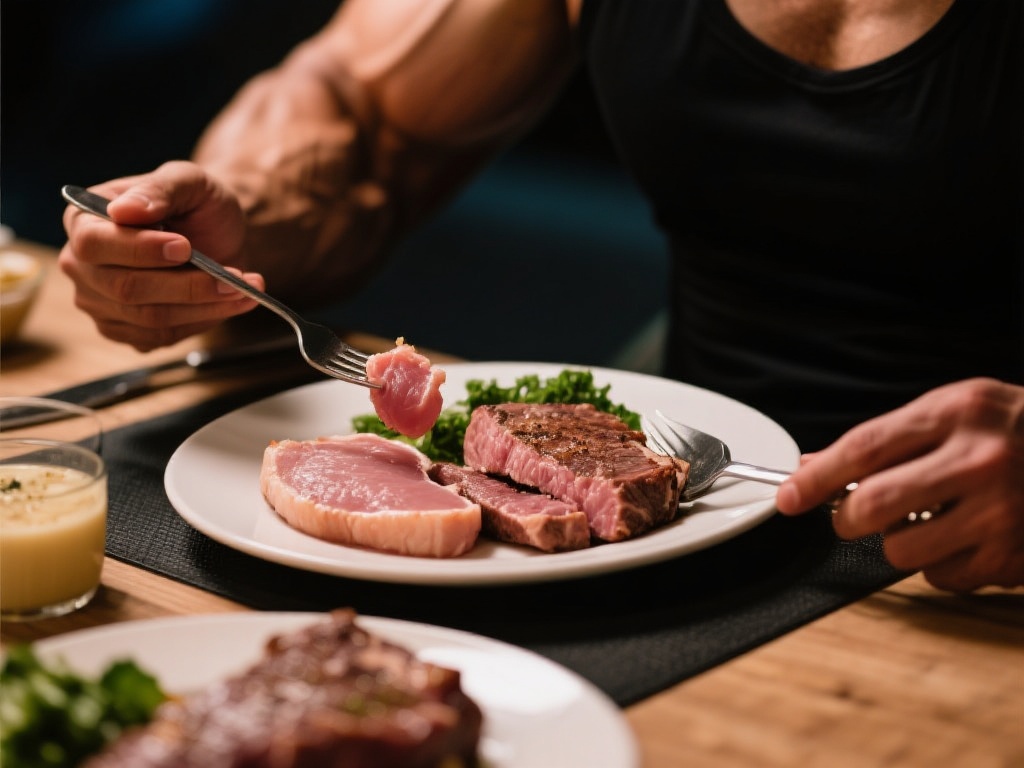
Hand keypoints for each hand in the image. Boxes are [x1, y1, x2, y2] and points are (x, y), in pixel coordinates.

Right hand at [59, 161, 264, 350]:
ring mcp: (101, 303)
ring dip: (204, 305)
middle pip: (124, 288)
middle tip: (232, 277)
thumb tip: (124, 210)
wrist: (218, 234)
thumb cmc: (196, 204)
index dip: (139, 250)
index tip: (184, 247)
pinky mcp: (127, 331)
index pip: (94, 244)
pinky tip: (234, 301)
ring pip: (149, 318)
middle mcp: (82, 266)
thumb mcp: (187, 182)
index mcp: (82, 220)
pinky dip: (204, 320)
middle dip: (185, 285)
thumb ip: (158, 190)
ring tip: (243, 288)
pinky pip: (162, 336)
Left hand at [776, 378, 1023, 591]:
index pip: (863, 449)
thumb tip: (814, 466)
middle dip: (849, 516)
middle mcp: (980, 462)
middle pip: (872, 506)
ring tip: (928, 519)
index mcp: (957, 414)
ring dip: (898, 542)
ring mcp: (1003, 513)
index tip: (787, 497)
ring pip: (900, 551)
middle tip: (856, 512)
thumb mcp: (954, 411)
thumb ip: (887, 438)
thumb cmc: (1016, 429)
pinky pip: (941, 578)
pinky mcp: (1014, 558)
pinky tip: (963, 537)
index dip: (815, 478)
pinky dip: (939, 564)